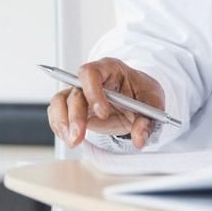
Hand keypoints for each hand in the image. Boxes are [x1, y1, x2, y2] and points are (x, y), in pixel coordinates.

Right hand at [47, 57, 165, 149]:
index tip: (103, 113)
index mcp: (109, 69)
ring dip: (62, 123)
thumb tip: (139, 138)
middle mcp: (90, 79)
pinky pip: (58, 114)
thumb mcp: (154, 103)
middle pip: (74, 91)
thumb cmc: (143, 94)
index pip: (91, 72)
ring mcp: (80, 93)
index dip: (92, 91)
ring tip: (73, 142)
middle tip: (79, 136)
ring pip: (59, 101)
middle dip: (75, 115)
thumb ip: (148, 120)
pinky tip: (70, 139)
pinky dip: (60, 127)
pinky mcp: (74, 108)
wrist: (138, 100)